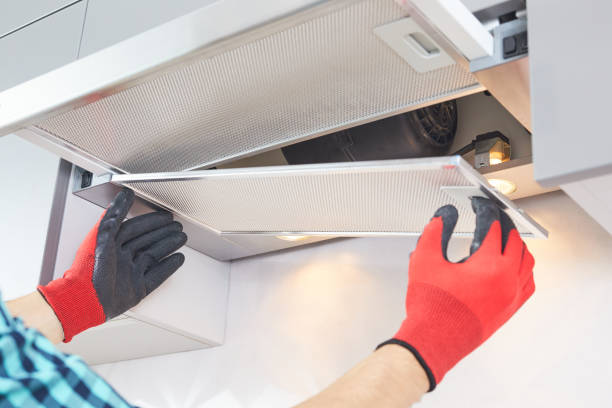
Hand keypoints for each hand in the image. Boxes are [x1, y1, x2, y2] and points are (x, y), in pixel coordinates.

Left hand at [38, 188, 187, 341]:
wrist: (85, 299)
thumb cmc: (88, 268)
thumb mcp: (102, 233)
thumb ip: (115, 213)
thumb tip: (125, 195)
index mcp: (112, 244)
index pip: (136, 227)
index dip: (152, 220)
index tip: (165, 216)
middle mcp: (122, 258)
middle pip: (148, 241)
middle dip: (164, 232)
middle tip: (177, 226)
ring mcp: (131, 274)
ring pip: (154, 256)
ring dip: (169, 246)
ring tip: (181, 239)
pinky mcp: (137, 289)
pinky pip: (157, 276)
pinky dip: (168, 267)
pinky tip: (177, 259)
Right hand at [378, 197, 534, 390]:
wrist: (434, 339)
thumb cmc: (431, 308)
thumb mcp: (424, 261)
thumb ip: (434, 232)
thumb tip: (444, 216)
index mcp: (488, 265)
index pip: (493, 227)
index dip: (485, 210)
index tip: (479, 205)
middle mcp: (506, 279)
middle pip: (514, 240)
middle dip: (502, 223)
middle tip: (491, 215)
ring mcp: (512, 295)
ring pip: (527, 260)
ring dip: (516, 243)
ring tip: (504, 235)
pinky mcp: (510, 309)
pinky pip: (528, 282)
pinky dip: (524, 267)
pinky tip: (514, 264)